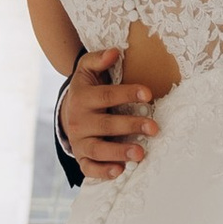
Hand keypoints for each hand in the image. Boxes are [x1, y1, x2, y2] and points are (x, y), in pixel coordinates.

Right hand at [60, 47, 161, 177]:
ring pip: (98, 149)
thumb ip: (98, 59)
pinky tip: (120, 170)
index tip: (149, 94)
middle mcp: (79, 121)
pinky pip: (89, 168)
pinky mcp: (81, 157)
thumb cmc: (87, 89)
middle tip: (154, 128)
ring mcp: (79, 141)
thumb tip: (115, 52)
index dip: (127, 94)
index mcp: (83, 98)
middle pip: (105, 124)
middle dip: (130, 126)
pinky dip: (103, 171)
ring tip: (141, 153)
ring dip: (119, 152)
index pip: (106, 96)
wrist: (68, 111)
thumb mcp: (88, 70)